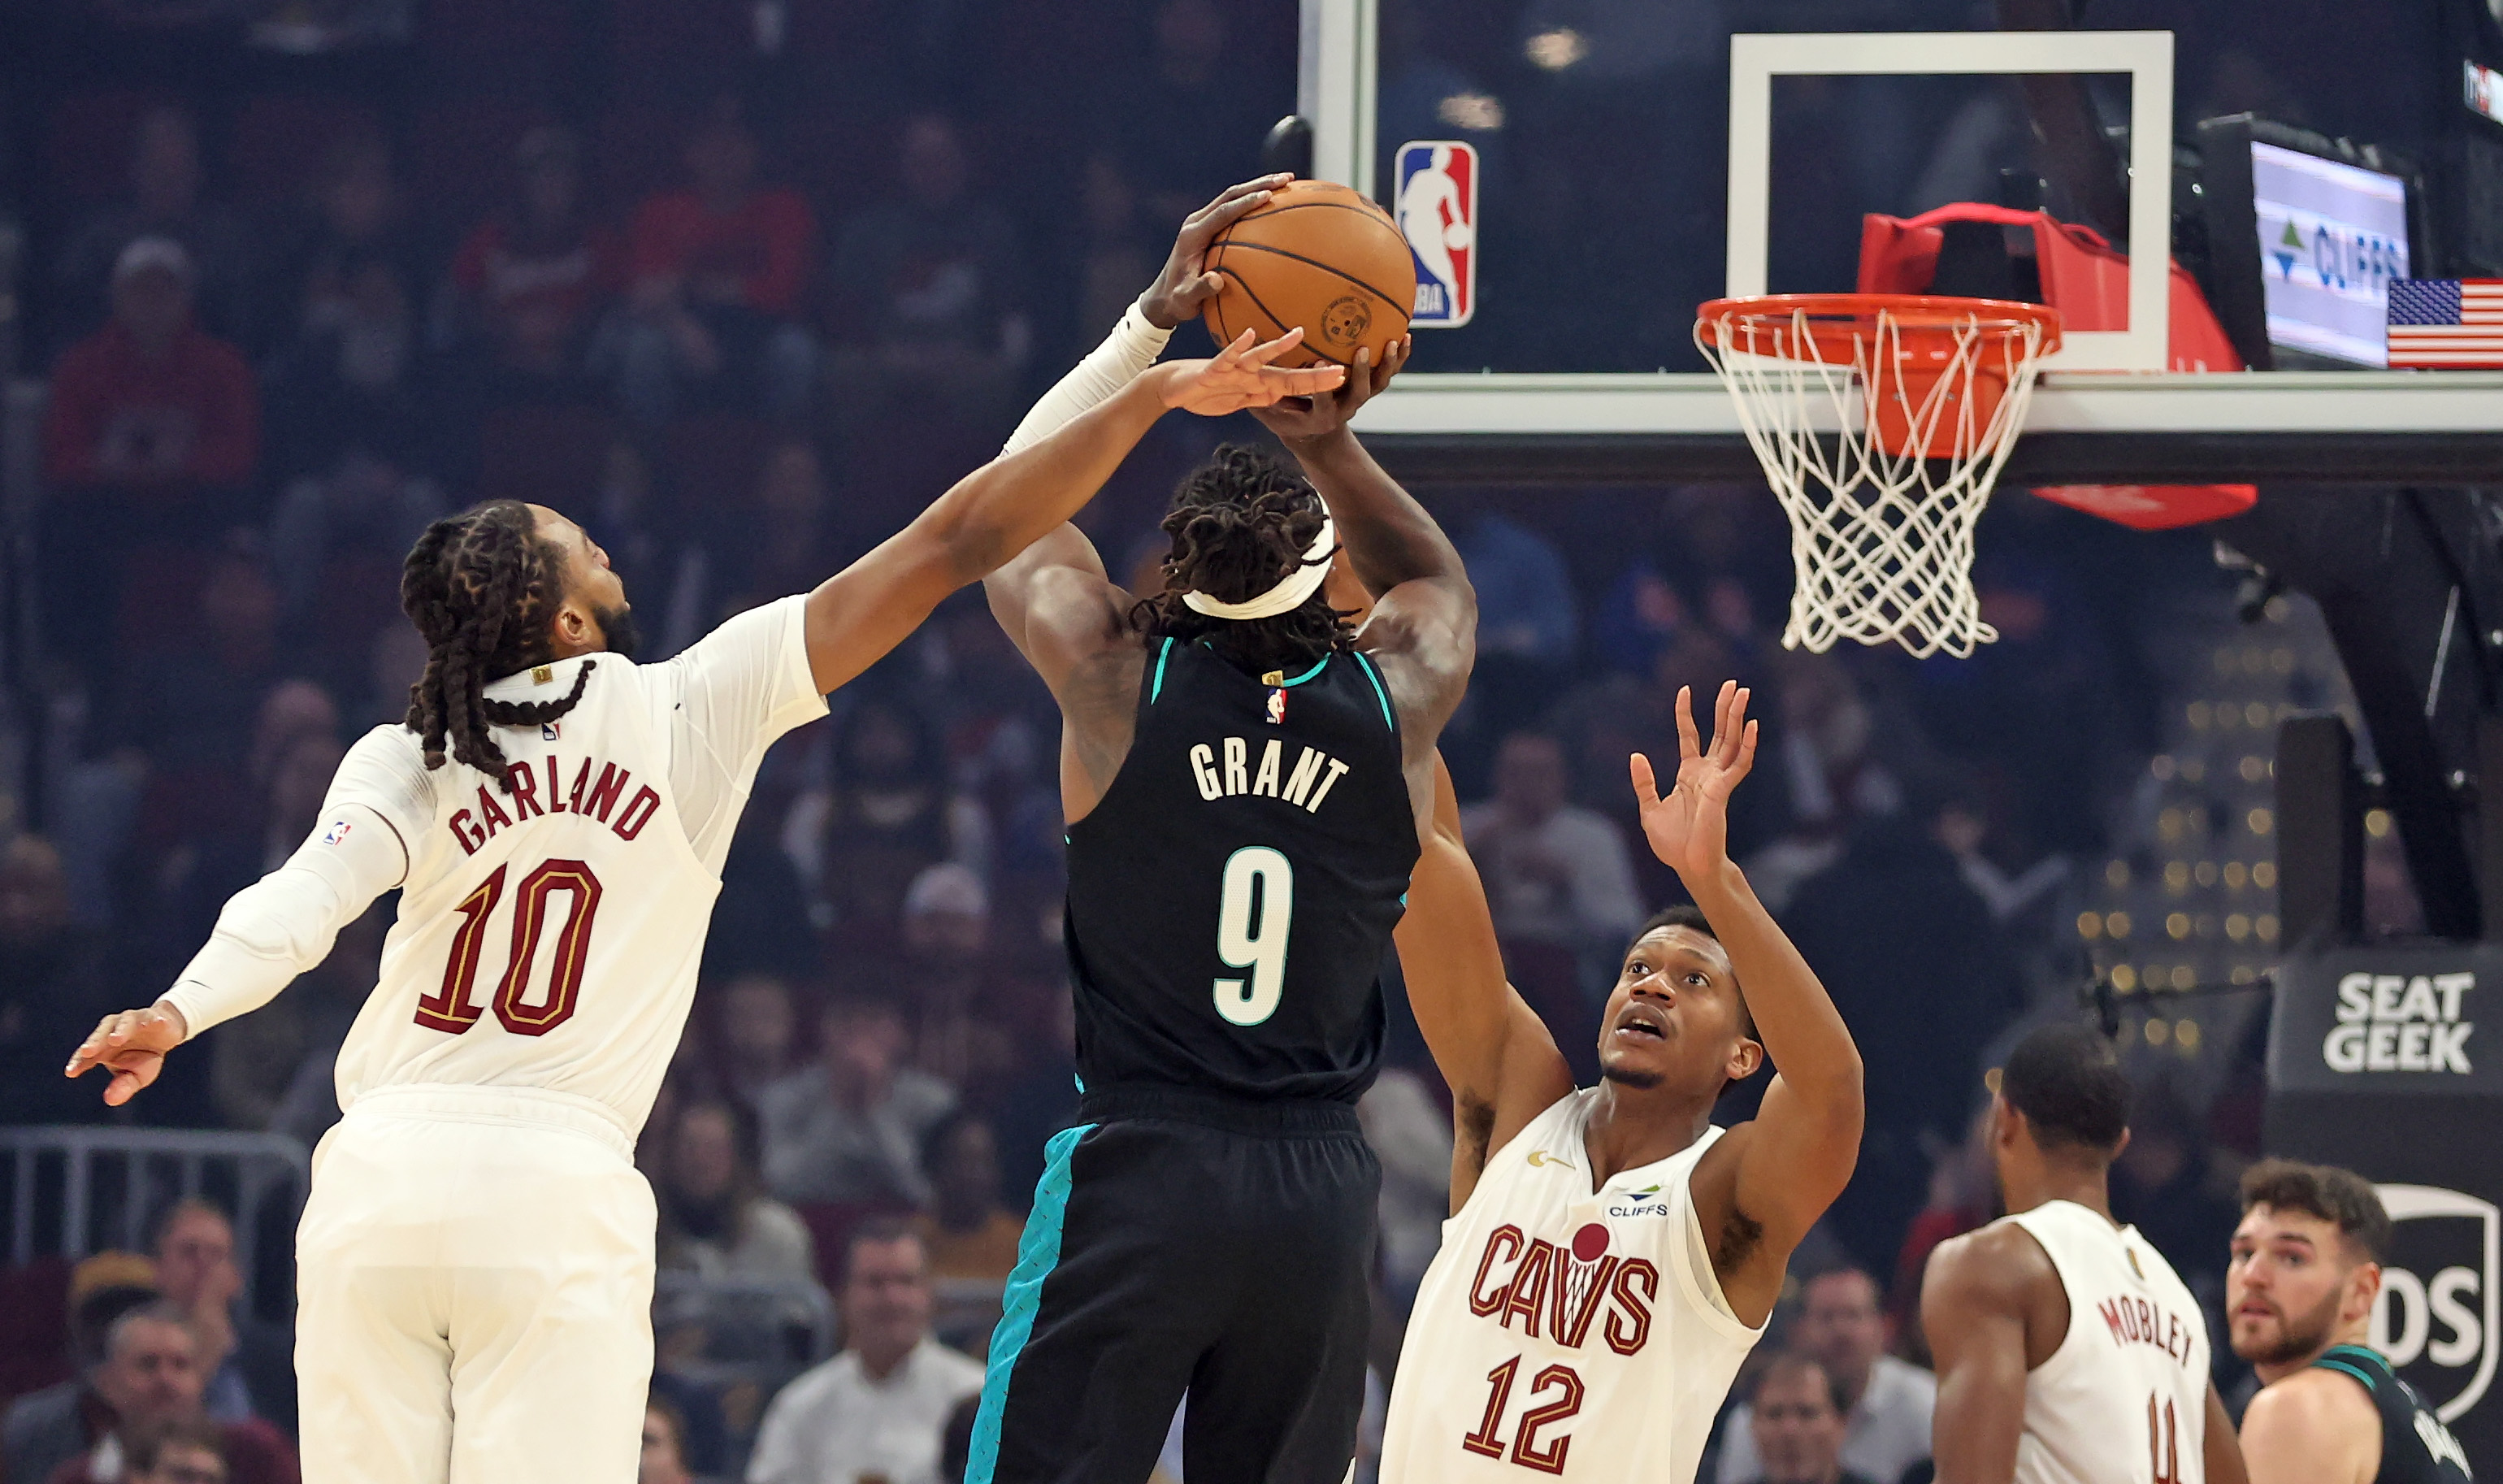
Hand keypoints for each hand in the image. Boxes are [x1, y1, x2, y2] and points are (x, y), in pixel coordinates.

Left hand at [65, 1002, 188, 1106]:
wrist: (167, 1032)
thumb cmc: (145, 1055)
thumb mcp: (137, 1075)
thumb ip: (123, 1086)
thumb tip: (110, 1100)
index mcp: (104, 1048)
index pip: (87, 1055)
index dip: (79, 1063)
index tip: (71, 1073)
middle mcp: (113, 1031)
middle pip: (100, 1034)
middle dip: (94, 1042)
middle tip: (87, 1053)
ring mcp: (133, 1021)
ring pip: (123, 1022)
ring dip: (119, 1030)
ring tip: (115, 1040)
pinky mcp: (152, 1016)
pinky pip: (151, 1017)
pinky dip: (153, 1020)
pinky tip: (157, 1023)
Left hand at [1137, 174, 1292, 330]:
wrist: (1164, 295)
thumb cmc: (1178, 300)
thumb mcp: (1186, 300)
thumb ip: (1200, 290)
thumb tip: (1217, 280)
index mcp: (1193, 235)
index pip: (1223, 212)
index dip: (1245, 203)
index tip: (1268, 196)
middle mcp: (1197, 222)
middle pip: (1230, 195)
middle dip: (1259, 185)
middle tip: (1286, 179)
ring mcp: (1203, 222)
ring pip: (1233, 196)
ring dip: (1259, 186)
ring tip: (1287, 181)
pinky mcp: (1209, 226)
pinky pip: (1234, 208)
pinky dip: (1254, 200)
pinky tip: (1276, 202)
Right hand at [1158, 328, 1346, 415]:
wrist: (1176, 387)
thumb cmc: (1209, 393)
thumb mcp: (1243, 402)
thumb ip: (1265, 398)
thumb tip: (1290, 400)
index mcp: (1260, 384)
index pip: (1295, 385)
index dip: (1318, 385)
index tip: (1343, 381)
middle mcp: (1252, 373)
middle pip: (1287, 374)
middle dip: (1313, 375)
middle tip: (1340, 370)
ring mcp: (1234, 369)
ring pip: (1261, 357)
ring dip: (1279, 346)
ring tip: (1298, 333)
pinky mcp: (1215, 369)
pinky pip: (1227, 356)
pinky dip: (1238, 346)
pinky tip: (1250, 334)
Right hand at [1251, 337, 1408, 446]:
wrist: (1317, 437)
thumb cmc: (1287, 419)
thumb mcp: (1269, 413)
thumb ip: (1258, 397)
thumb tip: (1236, 373)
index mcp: (1320, 416)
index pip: (1322, 402)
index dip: (1322, 386)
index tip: (1317, 363)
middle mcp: (1343, 409)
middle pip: (1358, 394)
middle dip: (1361, 373)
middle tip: (1361, 351)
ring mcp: (1358, 399)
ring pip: (1378, 384)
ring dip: (1388, 364)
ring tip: (1395, 340)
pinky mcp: (1368, 389)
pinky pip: (1386, 373)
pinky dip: (1397, 358)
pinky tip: (1405, 336)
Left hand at [1631, 681, 1759, 881]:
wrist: (1688, 865)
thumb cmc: (1673, 843)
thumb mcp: (1650, 809)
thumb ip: (1644, 782)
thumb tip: (1636, 756)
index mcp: (1689, 774)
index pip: (1690, 735)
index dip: (1686, 713)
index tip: (1684, 690)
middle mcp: (1707, 773)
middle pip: (1719, 733)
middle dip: (1725, 708)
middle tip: (1733, 684)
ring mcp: (1718, 780)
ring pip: (1732, 742)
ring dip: (1737, 717)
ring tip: (1743, 693)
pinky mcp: (1724, 791)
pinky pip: (1739, 764)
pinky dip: (1747, 745)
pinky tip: (1751, 725)